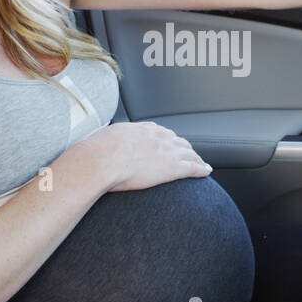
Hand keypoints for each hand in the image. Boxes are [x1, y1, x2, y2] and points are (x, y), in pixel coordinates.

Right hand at [76, 121, 211, 191]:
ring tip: (200, 162)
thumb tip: (99, 146)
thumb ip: (107, 142)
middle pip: (176, 140)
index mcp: (139, 130)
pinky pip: (193, 167)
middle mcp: (156, 137)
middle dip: (183, 147)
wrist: (100, 161)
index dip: (166, 139)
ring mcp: (166, 151)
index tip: (168, 142)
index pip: (159, 132)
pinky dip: (202, 169)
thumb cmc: (95, 153)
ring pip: (188, 153)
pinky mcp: (172, 167)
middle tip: (188, 153)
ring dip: (195, 157)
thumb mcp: (101, 140)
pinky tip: (207, 171)